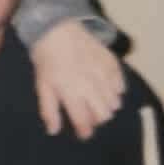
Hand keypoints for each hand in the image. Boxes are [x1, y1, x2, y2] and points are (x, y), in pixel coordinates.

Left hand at [31, 20, 124, 139]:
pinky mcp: (111, 63)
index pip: (83, 120)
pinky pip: (121, 85)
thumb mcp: (42, 86)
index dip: (85, 131)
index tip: (83, 134)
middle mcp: (90, 86)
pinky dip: (116, 91)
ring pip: (115, 102)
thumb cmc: (47, 60)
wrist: (57, 30)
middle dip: (97, 119)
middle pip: (104, 114)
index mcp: (71, 93)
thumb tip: (53, 131)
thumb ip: (49, 110)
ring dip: (107, 106)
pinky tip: (108, 89)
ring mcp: (103, 74)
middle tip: (89, 115)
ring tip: (97, 102)